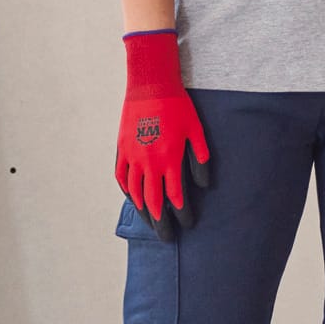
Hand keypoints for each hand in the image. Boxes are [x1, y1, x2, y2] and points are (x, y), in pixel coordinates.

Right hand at [116, 30, 210, 239]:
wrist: (150, 85)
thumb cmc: (178, 106)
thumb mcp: (197, 131)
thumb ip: (200, 159)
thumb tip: (203, 185)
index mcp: (169, 159)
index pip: (175, 197)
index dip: (182, 214)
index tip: (188, 224)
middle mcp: (148, 162)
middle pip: (153, 202)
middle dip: (161, 223)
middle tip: (167, 238)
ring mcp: (132, 156)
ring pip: (135, 193)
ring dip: (143, 211)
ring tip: (150, 223)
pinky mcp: (121, 148)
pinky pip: (121, 177)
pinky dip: (126, 191)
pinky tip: (132, 199)